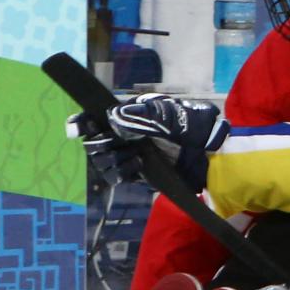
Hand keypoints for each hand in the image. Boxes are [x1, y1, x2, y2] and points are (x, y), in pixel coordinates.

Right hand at [67, 94, 229, 191]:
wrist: (211, 155)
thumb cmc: (193, 127)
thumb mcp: (171, 115)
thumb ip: (143, 116)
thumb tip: (114, 117)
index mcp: (130, 113)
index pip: (95, 115)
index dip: (82, 121)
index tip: (77, 127)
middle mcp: (125, 133)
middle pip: (93, 140)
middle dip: (101, 143)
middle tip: (117, 143)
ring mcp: (129, 153)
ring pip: (100, 160)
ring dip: (113, 159)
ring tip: (136, 156)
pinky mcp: (136, 172)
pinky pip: (115, 176)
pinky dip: (121, 172)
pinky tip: (138, 166)